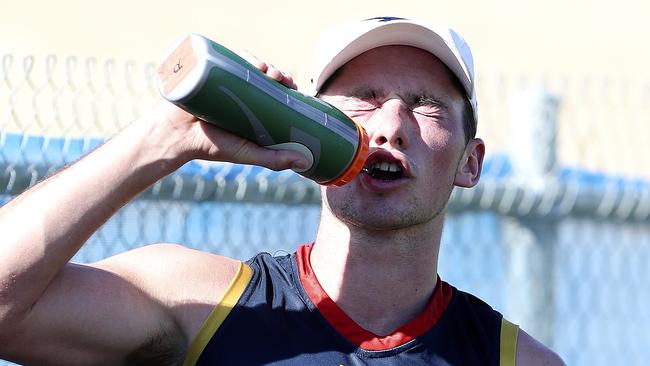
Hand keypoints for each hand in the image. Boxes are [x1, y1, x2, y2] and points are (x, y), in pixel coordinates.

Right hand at [152, 52, 307, 171]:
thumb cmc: (213, 147)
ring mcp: (225, 81)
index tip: (295, 88)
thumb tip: (304, 163)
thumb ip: (275, 160)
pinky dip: (241, 56)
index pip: (276, 92)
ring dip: (262, 62)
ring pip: (249, 66)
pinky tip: (250, 60)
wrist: (177, 137)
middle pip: (265, 77)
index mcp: (253, 108)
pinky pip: (227, 58)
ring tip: (267, 70)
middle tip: (281, 78)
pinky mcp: (210, 72)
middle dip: (278, 73)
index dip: (288, 87)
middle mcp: (240, 92)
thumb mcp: (249, 154)